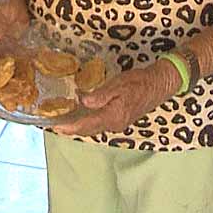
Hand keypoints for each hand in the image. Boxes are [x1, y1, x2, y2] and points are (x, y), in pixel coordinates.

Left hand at [53, 60, 179, 136]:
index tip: (55, 127)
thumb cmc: (138, 82)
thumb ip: (99, 96)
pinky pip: (99, 123)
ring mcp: (118, 123)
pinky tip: (80, 113)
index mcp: (113, 117)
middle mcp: (114, 124)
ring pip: (93, 127)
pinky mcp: (119, 119)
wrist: (158, 85)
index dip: (69, 127)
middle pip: (88, 129)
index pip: (86, 125)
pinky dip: (87, 121)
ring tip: (63, 120)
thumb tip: (82, 101)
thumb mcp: (117, 85)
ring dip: (78, 125)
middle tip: (54, 124)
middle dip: (71, 128)